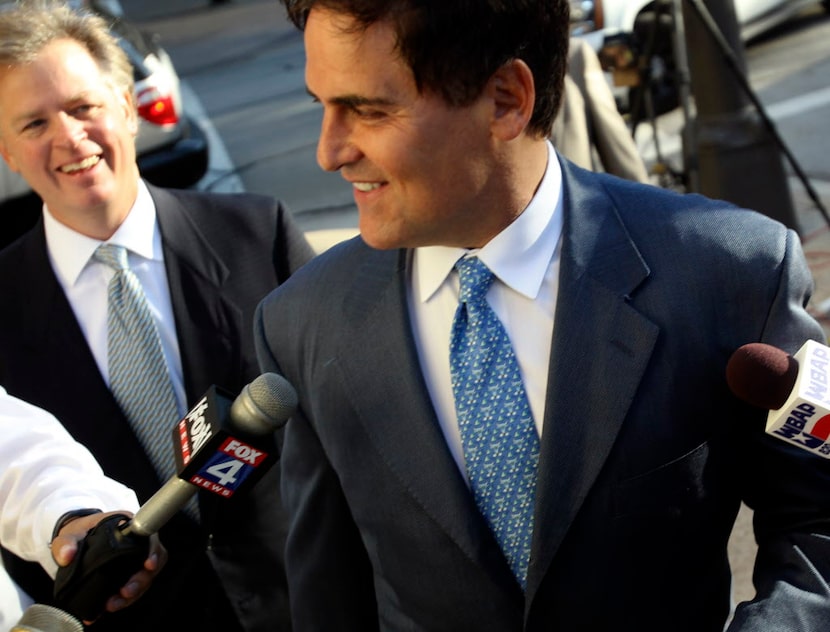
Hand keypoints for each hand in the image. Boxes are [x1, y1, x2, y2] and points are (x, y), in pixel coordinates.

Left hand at [50, 511, 166, 619]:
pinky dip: (124, 600)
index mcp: (128, 527)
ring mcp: (134, 561)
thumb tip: (67, 555)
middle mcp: (136, 543)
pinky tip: (109, 607)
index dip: (153, 551)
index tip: (148, 564)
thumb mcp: (69, 534)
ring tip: (114, 604)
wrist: (75, 543)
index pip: (148, 537)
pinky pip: (134, 588)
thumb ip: (66, 542)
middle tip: (126, 592)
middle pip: (151, 561)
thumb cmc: (79, 533)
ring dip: (134, 593)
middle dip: (141, 580)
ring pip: (145, 577)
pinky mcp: (127, 575)